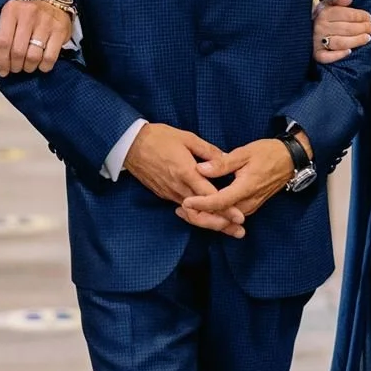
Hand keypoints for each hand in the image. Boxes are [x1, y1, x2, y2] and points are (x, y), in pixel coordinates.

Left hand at [0, 0, 74, 76]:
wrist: (53, 6)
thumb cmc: (27, 19)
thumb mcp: (10, 25)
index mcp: (12, 10)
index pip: (3, 41)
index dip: (1, 61)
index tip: (2, 71)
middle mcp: (29, 13)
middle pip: (18, 51)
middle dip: (15, 66)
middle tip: (16, 68)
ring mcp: (46, 21)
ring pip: (33, 56)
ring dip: (28, 67)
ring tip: (27, 66)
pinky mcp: (60, 30)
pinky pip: (49, 58)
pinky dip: (43, 66)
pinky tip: (40, 64)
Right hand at [123, 124, 240, 233]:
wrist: (130, 145)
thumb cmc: (159, 138)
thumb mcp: (187, 138)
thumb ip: (207, 151)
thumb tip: (225, 159)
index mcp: (186, 172)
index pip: (210, 196)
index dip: (226, 208)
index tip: (240, 218)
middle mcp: (178, 187)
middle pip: (203, 212)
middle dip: (222, 224)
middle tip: (239, 232)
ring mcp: (170, 192)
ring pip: (193, 214)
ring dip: (210, 221)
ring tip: (227, 228)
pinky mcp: (163, 194)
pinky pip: (183, 207)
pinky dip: (196, 215)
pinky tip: (207, 217)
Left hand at [177, 136, 305, 234]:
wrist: (290, 161)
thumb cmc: (268, 153)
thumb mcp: (245, 152)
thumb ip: (222, 162)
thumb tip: (201, 168)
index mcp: (246, 188)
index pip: (220, 201)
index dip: (201, 204)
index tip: (185, 202)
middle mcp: (248, 202)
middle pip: (220, 216)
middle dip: (199, 216)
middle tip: (180, 210)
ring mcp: (250, 207)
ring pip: (224, 219)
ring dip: (205, 218)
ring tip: (185, 211)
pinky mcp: (250, 207)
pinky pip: (230, 217)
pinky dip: (215, 216)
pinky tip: (202, 210)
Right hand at [312, 0, 370, 64]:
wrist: (301, 31)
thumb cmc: (319, 18)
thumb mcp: (326, 5)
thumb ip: (337, 0)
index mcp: (323, 13)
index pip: (345, 14)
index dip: (359, 15)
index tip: (370, 17)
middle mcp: (319, 27)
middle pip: (346, 28)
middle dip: (362, 28)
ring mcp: (317, 41)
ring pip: (340, 42)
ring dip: (356, 41)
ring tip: (367, 38)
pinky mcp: (316, 54)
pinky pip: (327, 57)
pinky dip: (338, 55)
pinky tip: (349, 52)